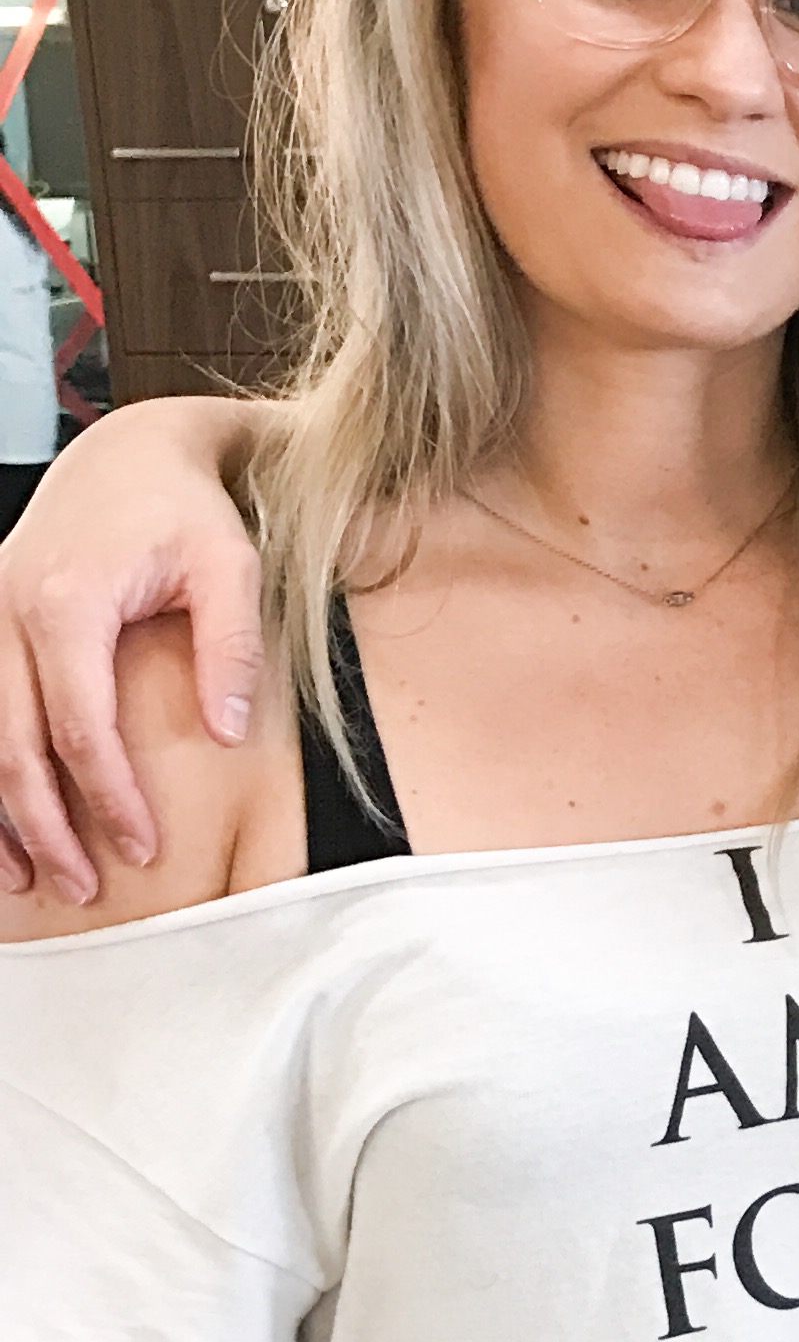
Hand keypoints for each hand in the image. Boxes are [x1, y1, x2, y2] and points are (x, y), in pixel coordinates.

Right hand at [0, 398, 263, 899]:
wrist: (127, 455)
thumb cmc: (184, 512)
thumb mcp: (231, 567)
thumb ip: (233, 650)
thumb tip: (227, 733)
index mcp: (67, 602)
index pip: (80, 725)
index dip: (109, 796)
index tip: (142, 847)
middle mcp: (5, 610)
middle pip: (10, 744)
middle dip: (43, 825)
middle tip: (82, 887)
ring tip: (28, 878)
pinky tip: (1, 826)